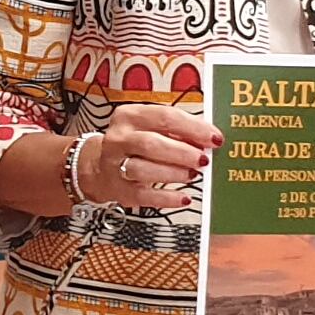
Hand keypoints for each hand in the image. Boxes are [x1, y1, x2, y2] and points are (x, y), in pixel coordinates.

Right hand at [74, 102, 221, 210]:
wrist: (100, 167)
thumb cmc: (135, 145)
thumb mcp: (151, 128)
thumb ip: (178, 132)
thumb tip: (209, 140)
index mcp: (129, 116)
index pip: (164, 117)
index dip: (193, 128)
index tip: (214, 138)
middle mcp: (119, 138)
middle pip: (151, 143)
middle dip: (182, 152)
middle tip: (204, 159)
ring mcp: (116, 165)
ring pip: (144, 169)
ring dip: (174, 173)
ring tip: (193, 174)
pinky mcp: (119, 190)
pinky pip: (144, 196)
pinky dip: (167, 198)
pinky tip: (184, 197)